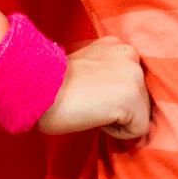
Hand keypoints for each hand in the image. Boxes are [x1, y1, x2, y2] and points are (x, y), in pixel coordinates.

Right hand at [37, 35, 151, 139]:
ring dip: (117, 120)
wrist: (36, 86)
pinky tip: (94, 115)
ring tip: (90, 106)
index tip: (87, 93)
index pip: (130, 83)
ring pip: (141, 115)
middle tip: (87, 101)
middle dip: (118, 109)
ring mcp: (134, 75)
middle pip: (140, 99)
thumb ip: (106, 73)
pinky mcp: (133, 97)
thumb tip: (115, 96)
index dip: (109, 98)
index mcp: (116, 46)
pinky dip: (116, 132)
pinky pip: (138, 130)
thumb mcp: (84, 67)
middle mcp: (129, 54)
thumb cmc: (51, 85)